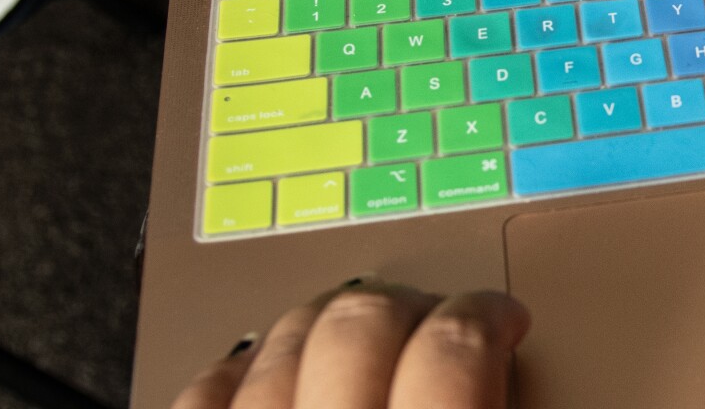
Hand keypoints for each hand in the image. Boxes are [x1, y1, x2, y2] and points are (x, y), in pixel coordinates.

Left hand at [171, 281, 527, 408]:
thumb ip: (487, 407)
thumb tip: (505, 370)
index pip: (454, 350)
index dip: (488, 315)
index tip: (503, 317)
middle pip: (362, 327)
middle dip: (408, 306)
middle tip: (438, 318)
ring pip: (277, 346)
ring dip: (323, 323)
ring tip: (358, 331)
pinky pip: (200, 396)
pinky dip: (233, 372)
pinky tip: (258, 363)